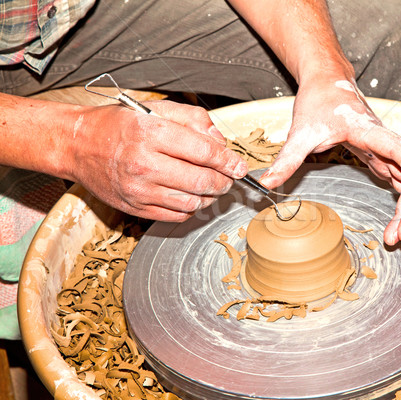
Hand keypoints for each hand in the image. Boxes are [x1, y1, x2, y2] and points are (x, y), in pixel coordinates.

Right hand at [65, 100, 246, 221]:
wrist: (78, 145)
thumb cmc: (118, 125)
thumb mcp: (155, 109)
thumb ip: (193, 119)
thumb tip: (220, 141)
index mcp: (150, 133)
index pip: (203, 151)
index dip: (228, 161)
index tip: (239, 166)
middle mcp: (144, 163)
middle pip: (201, 180)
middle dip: (224, 181)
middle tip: (229, 178)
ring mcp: (138, 190)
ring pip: (191, 202)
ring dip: (210, 197)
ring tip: (212, 187)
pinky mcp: (134, 207)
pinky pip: (175, 216)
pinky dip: (191, 209)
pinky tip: (192, 196)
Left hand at [259, 79, 400, 245]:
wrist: (326, 82)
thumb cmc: (319, 102)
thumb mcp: (300, 132)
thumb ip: (287, 158)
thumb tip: (265, 183)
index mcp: (368, 130)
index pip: (400, 150)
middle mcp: (383, 140)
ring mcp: (384, 149)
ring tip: (398, 237)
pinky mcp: (381, 156)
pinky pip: (399, 182)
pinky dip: (399, 204)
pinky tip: (394, 223)